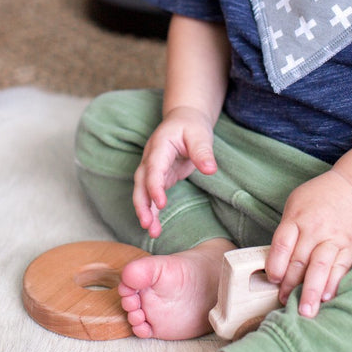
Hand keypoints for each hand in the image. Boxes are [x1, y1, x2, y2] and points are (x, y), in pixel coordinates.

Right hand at [132, 106, 217, 237]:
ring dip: (145, 211)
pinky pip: (152, 195)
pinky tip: (155, 227)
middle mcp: (151, 158)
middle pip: (141, 182)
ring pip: (143, 191)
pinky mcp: (159, 177)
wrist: (184, 119)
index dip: (154, 186)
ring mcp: (153, 168)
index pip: (153, 168)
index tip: (161, 203)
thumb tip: (210, 169)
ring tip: (152, 232)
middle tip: (147, 224)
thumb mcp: (200, 134)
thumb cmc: (191, 125)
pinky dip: (152, 210)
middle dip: (142, 204)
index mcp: (159, 146)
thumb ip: (203, 151)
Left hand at [265, 170, 351, 316]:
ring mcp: (333, 238)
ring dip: (311, 291)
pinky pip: (340, 267)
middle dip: (290, 285)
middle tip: (282, 302)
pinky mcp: (349, 246)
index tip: (272, 279)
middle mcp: (314, 229)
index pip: (282, 244)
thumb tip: (276, 260)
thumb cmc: (319, 197)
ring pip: (320, 267)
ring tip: (306, 310)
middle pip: (299, 260)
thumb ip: (287, 231)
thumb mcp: (295, 204)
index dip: (276, 264)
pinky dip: (333, 283)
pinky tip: (327, 297)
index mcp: (296, 218)